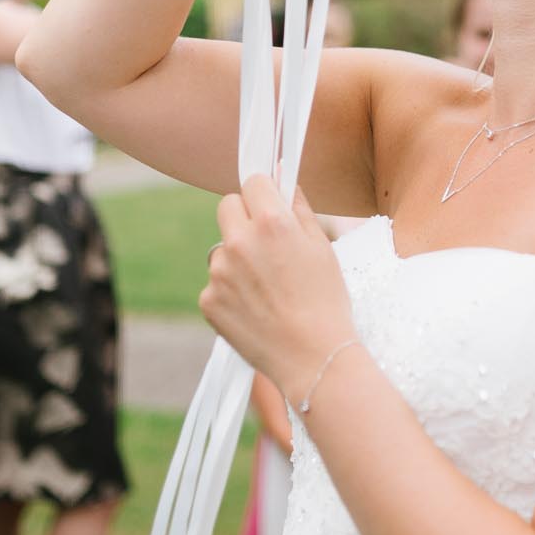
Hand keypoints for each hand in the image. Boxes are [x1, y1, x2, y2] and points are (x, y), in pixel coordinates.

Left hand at [199, 178, 354, 406]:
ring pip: (222, 247)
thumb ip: (298, 206)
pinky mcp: (208, 300)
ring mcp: (219, 273)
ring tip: (267, 286)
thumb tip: (281, 177)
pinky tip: (256, 308)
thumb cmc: (326, 301)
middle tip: (267, 243)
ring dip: (237, 257)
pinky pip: (216, 282)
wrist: (313, 357)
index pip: (253, 181)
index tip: (271, 205)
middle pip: (227, 206)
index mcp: (271, 222)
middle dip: (244, 216)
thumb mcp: (322, 247)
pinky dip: (231, 290)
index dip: (264, 193)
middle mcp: (239, 242)